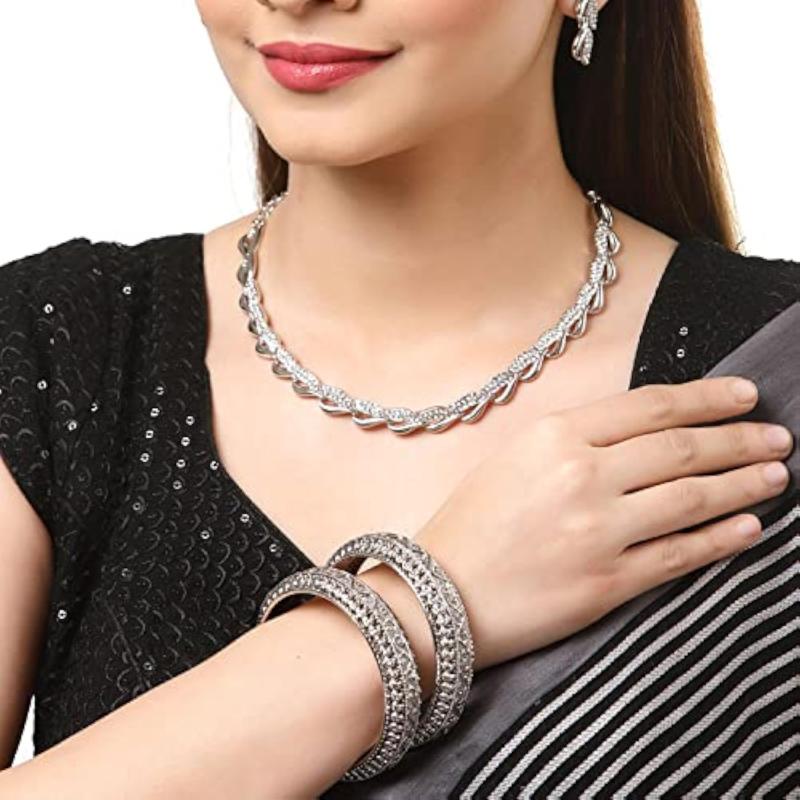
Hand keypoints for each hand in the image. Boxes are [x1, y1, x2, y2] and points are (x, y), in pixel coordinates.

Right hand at [414, 376, 793, 670]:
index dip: (707, 398)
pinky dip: (722, 539)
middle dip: (739, 440)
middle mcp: (581, 476)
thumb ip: (573, 441)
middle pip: (681, 448)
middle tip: (776, 436)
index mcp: (553, 437)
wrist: (436, 596)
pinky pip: (679, 555)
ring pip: (691, 499)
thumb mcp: (511, 460)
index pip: (650, 406)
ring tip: (776, 475)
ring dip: (743, 485)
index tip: (744, 395)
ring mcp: (597, 531)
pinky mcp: (606, 583)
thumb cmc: (468, 526)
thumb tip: (641, 434)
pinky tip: (750, 527)